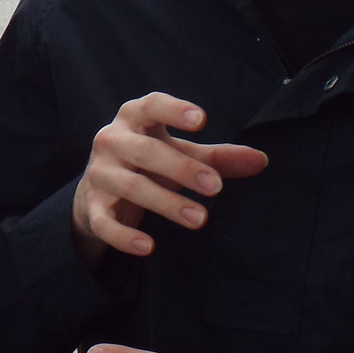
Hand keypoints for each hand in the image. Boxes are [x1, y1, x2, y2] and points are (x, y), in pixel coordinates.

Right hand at [71, 93, 266, 265]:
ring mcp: (99, 173)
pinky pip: (105, 222)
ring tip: (199, 219)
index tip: (203, 120)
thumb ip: (217, 157)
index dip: (174, 110)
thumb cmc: (148, 161)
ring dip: (166, 203)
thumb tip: (262, 160)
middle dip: (182, 168)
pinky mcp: (92, 207)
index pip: (151, 105)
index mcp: (133, 118)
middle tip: (216, 187)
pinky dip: (124, 236)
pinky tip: (149, 247)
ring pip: (130, 186)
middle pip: (145, 151)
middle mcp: (111, 140)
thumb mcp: (180, 152)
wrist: (99, 188)